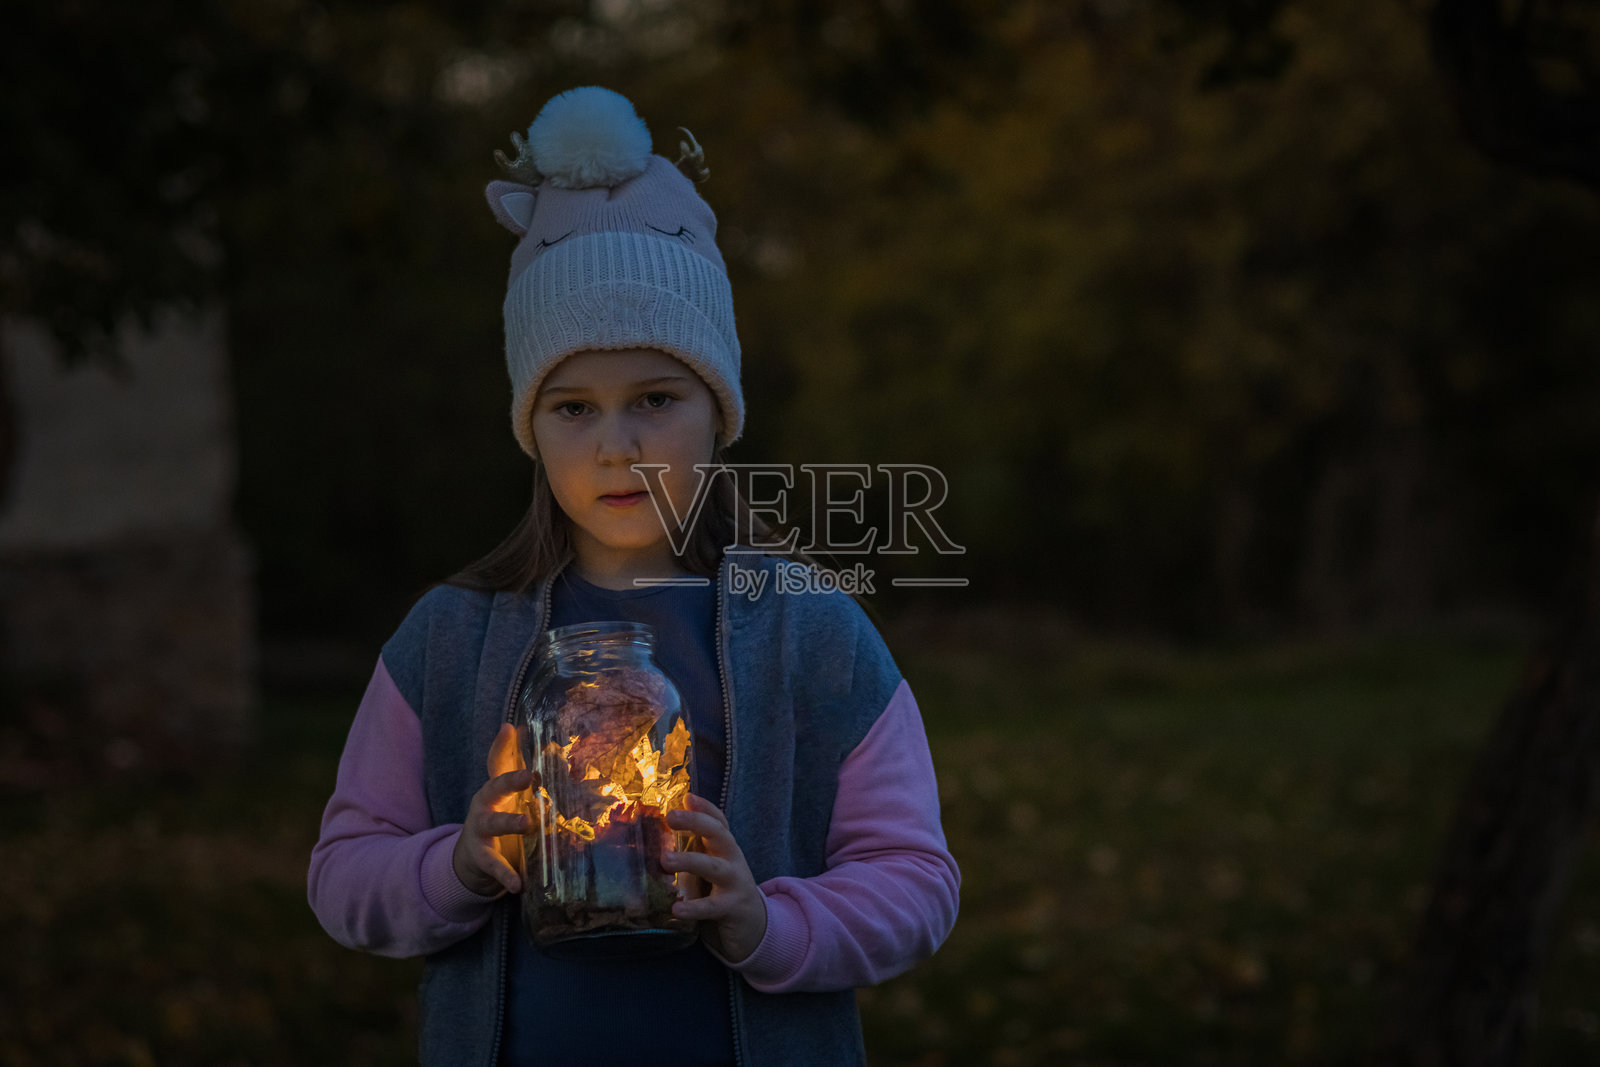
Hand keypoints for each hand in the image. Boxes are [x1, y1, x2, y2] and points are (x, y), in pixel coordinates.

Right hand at [451, 723, 532, 896]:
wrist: (471, 859)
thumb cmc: (494, 817)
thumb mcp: (502, 792)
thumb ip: (508, 764)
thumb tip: (510, 725)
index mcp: (493, 791)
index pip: (498, 766)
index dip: (504, 749)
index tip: (511, 731)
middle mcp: (484, 807)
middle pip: (494, 789)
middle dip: (511, 781)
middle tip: (531, 776)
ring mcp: (480, 832)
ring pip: (493, 825)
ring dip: (510, 822)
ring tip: (527, 824)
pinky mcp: (482, 859)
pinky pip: (494, 866)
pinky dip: (506, 875)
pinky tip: (517, 884)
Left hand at [663, 794, 767, 962]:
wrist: (754, 927)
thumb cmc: (722, 892)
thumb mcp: (711, 867)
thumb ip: (694, 851)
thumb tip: (658, 833)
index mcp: (726, 848)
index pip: (718, 821)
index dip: (705, 807)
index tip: (686, 796)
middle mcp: (732, 860)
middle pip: (718, 834)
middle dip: (696, 822)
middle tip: (670, 817)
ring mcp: (735, 883)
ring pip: (714, 867)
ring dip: (690, 861)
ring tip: (666, 860)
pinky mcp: (732, 908)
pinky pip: (712, 907)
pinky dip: (694, 907)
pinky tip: (676, 909)